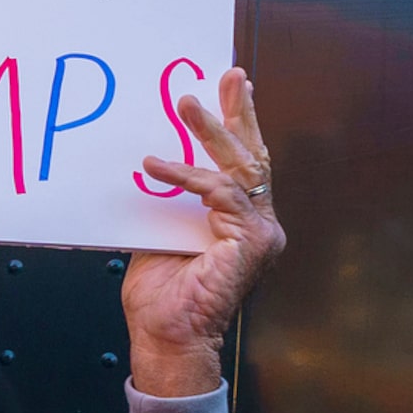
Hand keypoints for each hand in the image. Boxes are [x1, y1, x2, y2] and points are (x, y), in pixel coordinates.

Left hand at [125, 67, 284, 396]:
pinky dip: (186, 176)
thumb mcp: (158, 238)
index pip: (243, 166)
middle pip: (254, 157)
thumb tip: (150, 170)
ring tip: (186, 102)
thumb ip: (166, 206)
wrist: (167, 337)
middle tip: (231, 75)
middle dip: (241, 113)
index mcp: (241, 223)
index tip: (231, 89)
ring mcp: (261, 232)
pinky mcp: (253, 241)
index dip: (238, 126)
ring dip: (211, 131)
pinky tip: (155, 166)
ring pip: (240, 167)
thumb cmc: (161, 299)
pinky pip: (219, 193)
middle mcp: (260, 224)